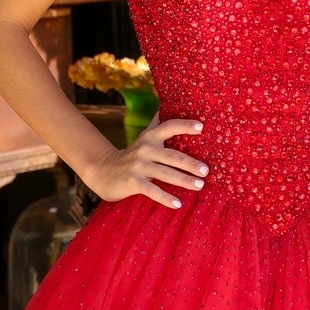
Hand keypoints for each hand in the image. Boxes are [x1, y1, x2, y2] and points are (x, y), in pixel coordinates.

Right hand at [87, 112, 208, 209]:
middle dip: (190, 163)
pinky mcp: (132, 182)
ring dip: (183, 180)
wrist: (103, 171)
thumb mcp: (143, 138)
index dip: (184, 126)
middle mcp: (145, 149)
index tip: (201, 127)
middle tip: (206, 171)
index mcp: (150, 137)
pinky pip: (152, 190)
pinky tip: (178, 204)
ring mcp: (138, 166)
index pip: (169, 127)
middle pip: (172, 155)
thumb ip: (156, 124)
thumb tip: (167, 105)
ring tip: (199, 185)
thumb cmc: (131, 155)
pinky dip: (165, 198)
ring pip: (165, 173)